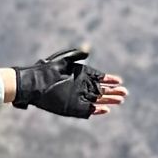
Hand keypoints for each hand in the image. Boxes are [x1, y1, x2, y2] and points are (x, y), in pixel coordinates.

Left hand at [11, 47, 128, 117]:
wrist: (33, 83)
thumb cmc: (47, 70)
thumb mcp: (63, 60)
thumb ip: (77, 55)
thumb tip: (88, 47)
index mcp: (81, 76)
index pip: (99, 78)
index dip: (109, 80)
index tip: (119, 81)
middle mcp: (81, 87)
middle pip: (101, 91)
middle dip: (113, 92)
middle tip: (124, 93)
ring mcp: (77, 98)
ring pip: (97, 100)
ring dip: (108, 100)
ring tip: (120, 101)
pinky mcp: (72, 108)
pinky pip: (87, 110)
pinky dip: (96, 110)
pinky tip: (105, 109)